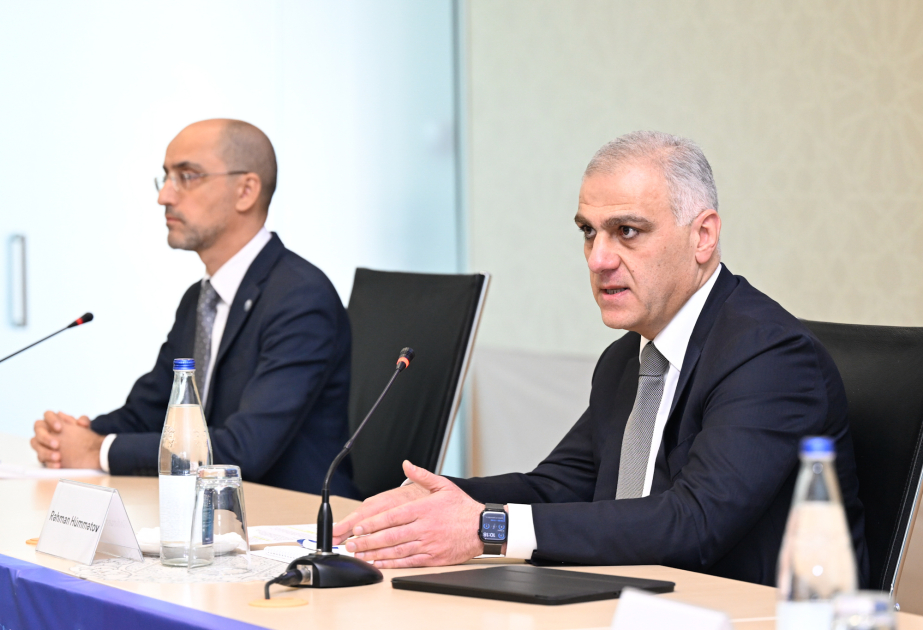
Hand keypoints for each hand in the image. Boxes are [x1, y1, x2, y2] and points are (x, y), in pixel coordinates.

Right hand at [31, 411, 97, 468]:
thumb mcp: (84, 428)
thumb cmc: (80, 435)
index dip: (51, 420)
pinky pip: (42, 460)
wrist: (84, 450)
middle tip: (57, 444)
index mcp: (53, 421)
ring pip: (36, 446)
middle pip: (38, 430)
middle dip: (46, 438)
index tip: (60, 427)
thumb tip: (81, 422)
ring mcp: (42, 444)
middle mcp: (45, 431)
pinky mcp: (44, 456)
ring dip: (46, 452)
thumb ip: (84, 421)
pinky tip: (58, 465)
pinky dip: (50, 463)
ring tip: (58, 457)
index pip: (48, 415)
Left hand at [338, 460, 485, 567]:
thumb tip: (406, 465)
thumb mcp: (444, 486)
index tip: (358, 527)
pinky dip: (391, 564)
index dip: (373, 523)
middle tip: (350, 543)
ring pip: (396, 550)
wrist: (484, 528)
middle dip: (367, 540)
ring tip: (359, 554)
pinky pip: (408, 562)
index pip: (392, 516)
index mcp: (423, 509)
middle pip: (390, 535)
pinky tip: (379, 563)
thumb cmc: (463, 508)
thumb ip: (422, 476)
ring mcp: (428, 544)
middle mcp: (424, 527)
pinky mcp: (433, 558)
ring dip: (375, 553)